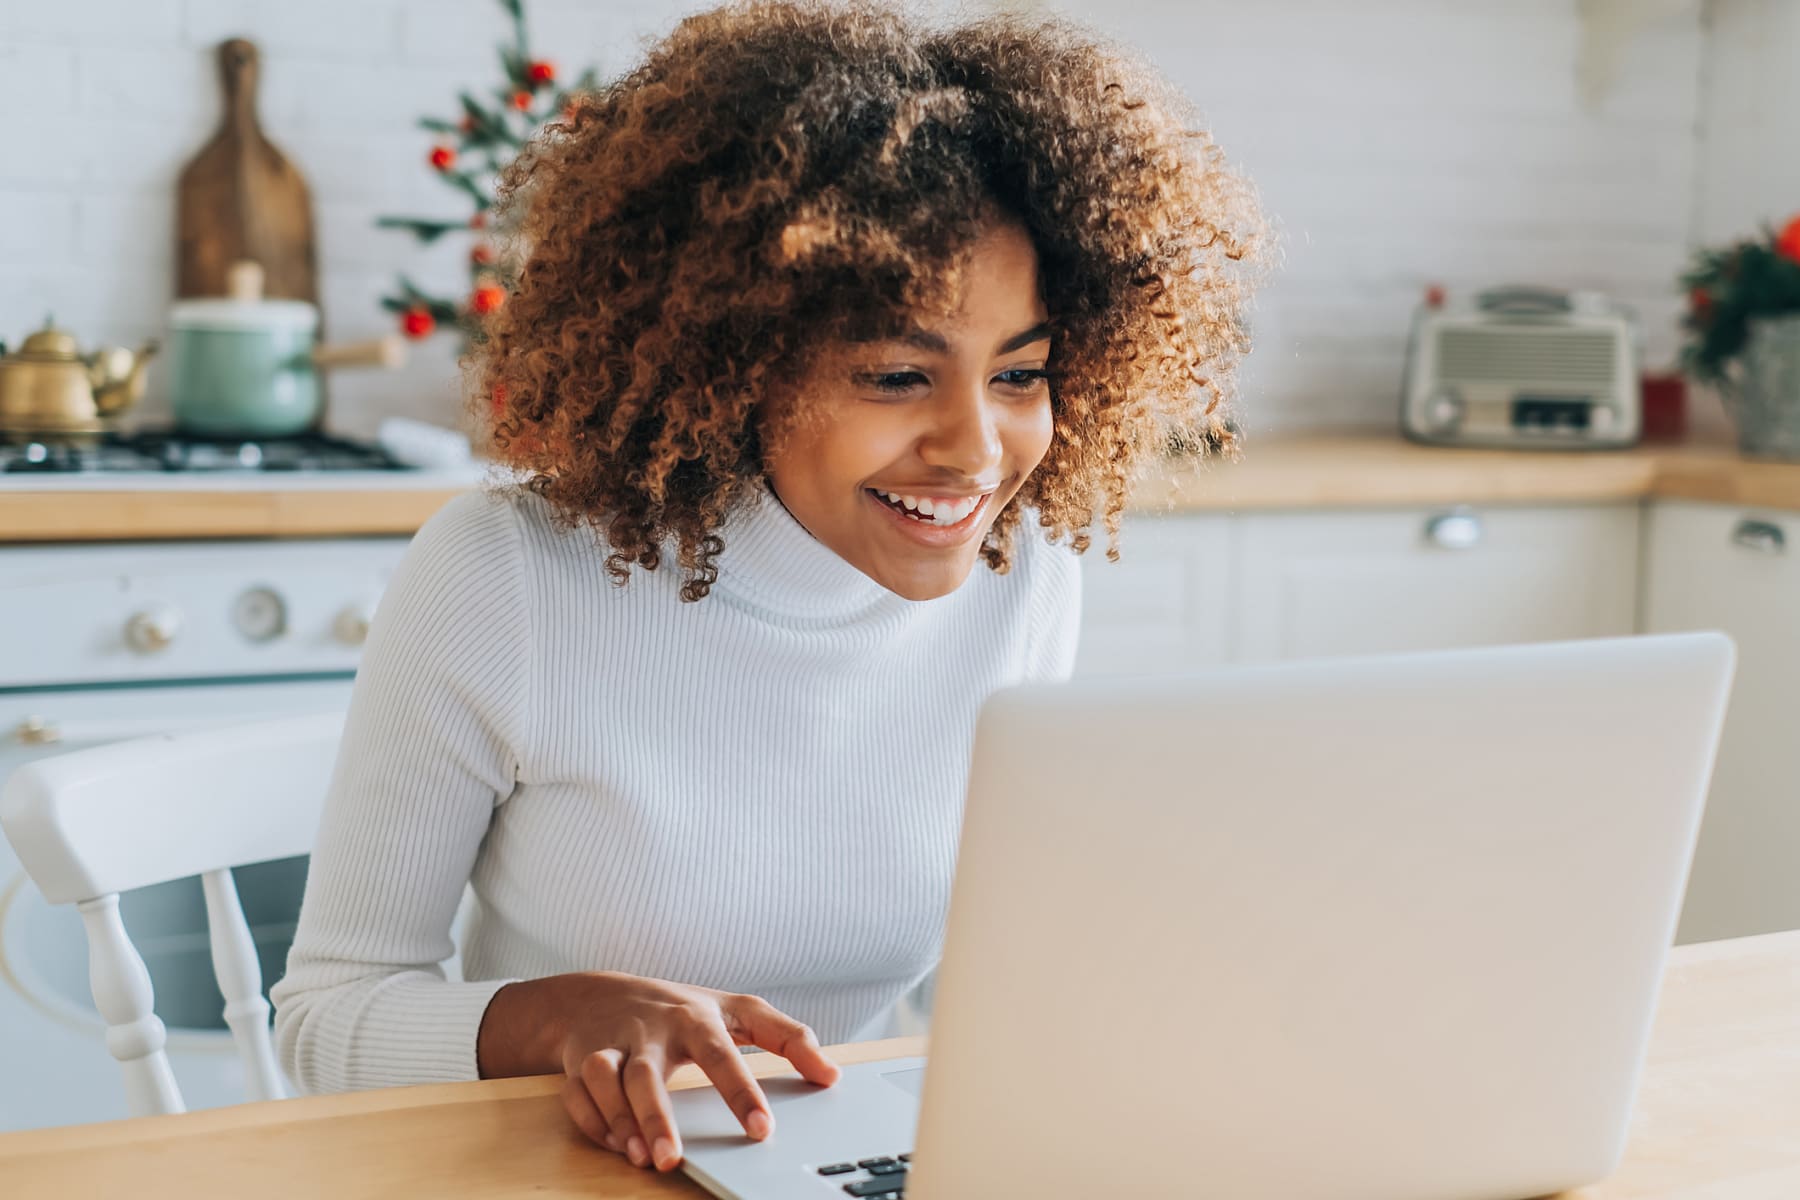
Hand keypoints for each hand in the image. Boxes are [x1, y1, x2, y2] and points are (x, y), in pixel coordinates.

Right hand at [554, 973, 840, 1171]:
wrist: (596, 994)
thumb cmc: (678, 1008)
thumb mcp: (737, 1010)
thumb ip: (787, 1037)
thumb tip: (831, 1074)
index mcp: (694, 1018)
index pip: (722, 1054)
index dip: (742, 1091)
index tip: (762, 1129)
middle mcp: (649, 1031)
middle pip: (649, 1072)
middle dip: (657, 1116)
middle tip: (673, 1158)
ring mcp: (609, 1045)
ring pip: (606, 1081)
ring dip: (620, 1121)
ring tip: (643, 1157)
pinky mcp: (578, 1063)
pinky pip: (578, 1096)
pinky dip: (594, 1123)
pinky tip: (618, 1147)